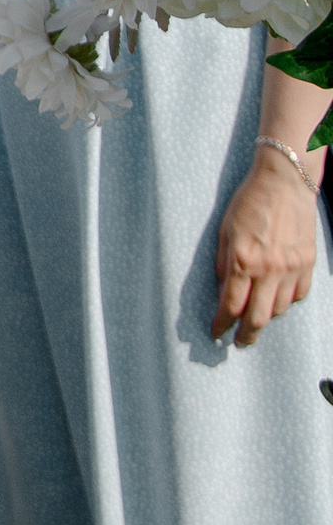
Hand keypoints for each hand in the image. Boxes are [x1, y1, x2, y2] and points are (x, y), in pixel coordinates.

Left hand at [213, 146, 322, 345]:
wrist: (284, 182)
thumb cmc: (249, 202)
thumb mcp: (224, 230)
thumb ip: (223, 263)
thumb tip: (223, 291)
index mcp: (243, 260)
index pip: (231, 306)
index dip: (221, 324)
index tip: (216, 332)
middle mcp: (269, 269)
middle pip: (258, 317)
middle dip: (246, 335)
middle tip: (239, 343)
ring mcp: (292, 267)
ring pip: (280, 310)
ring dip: (267, 318)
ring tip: (257, 319)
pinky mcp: (308, 263)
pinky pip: (299, 295)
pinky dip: (287, 302)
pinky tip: (278, 299)